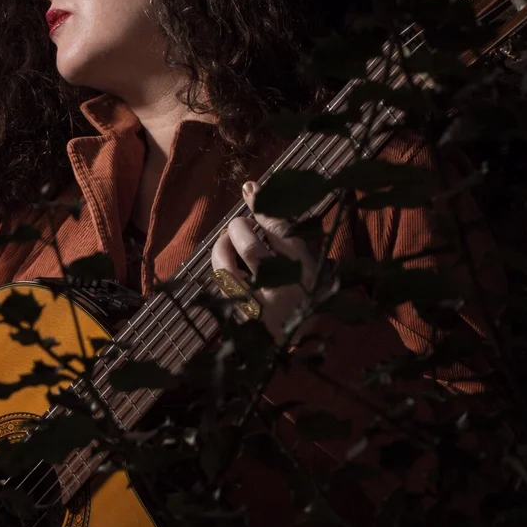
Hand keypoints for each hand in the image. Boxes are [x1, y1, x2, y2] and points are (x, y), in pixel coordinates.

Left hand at [211, 180, 320, 344]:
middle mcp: (285, 290)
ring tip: (228, 240)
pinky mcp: (239, 319)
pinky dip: (220, 266)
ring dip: (222, 246)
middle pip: (251, 249)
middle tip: (238, 225)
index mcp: (306, 271)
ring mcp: (260, 308)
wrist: (288, 340)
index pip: (280, 231)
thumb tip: (249, 186)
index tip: (249, 188)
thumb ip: (280, 226)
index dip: (261, 206)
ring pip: (228, 268)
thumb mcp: (300, 259)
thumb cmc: (296, 289)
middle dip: (238, 229)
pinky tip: (227, 261)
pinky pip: (221, 285)